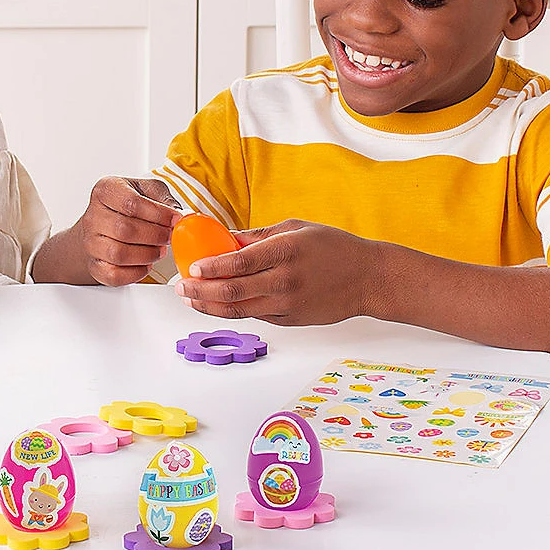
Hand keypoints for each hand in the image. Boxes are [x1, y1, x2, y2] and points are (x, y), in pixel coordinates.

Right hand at [73, 177, 181, 286]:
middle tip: (168, 237)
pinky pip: (114, 275)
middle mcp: (93, 216)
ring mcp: (90, 242)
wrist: (103, 226)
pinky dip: (135, 273)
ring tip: (159, 250)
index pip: (131, 203)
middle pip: (124, 229)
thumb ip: (164, 199)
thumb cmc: (128, 206)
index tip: (174, 219)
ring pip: (118, 254)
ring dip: (147, 255)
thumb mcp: (147, 190)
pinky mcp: (94, 265)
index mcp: (105, 190)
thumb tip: (182, 216)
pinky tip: (146, 264)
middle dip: (154, 236)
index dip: (158, 214)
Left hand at [178, 219, 373, 324]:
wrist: (368, 278)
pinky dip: (230, 310)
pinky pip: (253, 315)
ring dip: (208, 306)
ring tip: (190, 299)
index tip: (191, 267)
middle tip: (180, 288)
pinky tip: (215, 303)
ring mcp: (287, 305)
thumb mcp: (295, 228)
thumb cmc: (333, 247)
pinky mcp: (289, 320)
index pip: (238, 263)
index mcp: (285, 252)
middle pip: (231, 291)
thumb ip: (257, 236)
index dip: (210, 267)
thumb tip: (223, 239)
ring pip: (237, 310)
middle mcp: (284, 282)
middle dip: (199, 290)